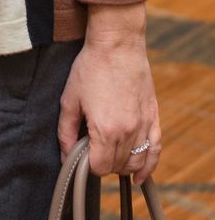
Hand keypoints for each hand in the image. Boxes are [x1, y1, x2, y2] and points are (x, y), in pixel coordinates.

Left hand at [58, 3, 159, 184]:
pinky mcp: (153, 117)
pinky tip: (140, 176)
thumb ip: (65, 131)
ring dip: (122, 165)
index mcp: (105, 130)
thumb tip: (65, 156)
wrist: (117, 43)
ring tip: (110, 156)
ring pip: (136, 162)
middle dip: (103, 162)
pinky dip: (148, 166)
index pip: (99, 167)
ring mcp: (144, 125)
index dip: (88, 163)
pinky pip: (155, 150)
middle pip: (117, 166)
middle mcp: (128, 132)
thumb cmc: (90, 67)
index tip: (82, 152)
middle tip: (92, 147)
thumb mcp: (69, 99)